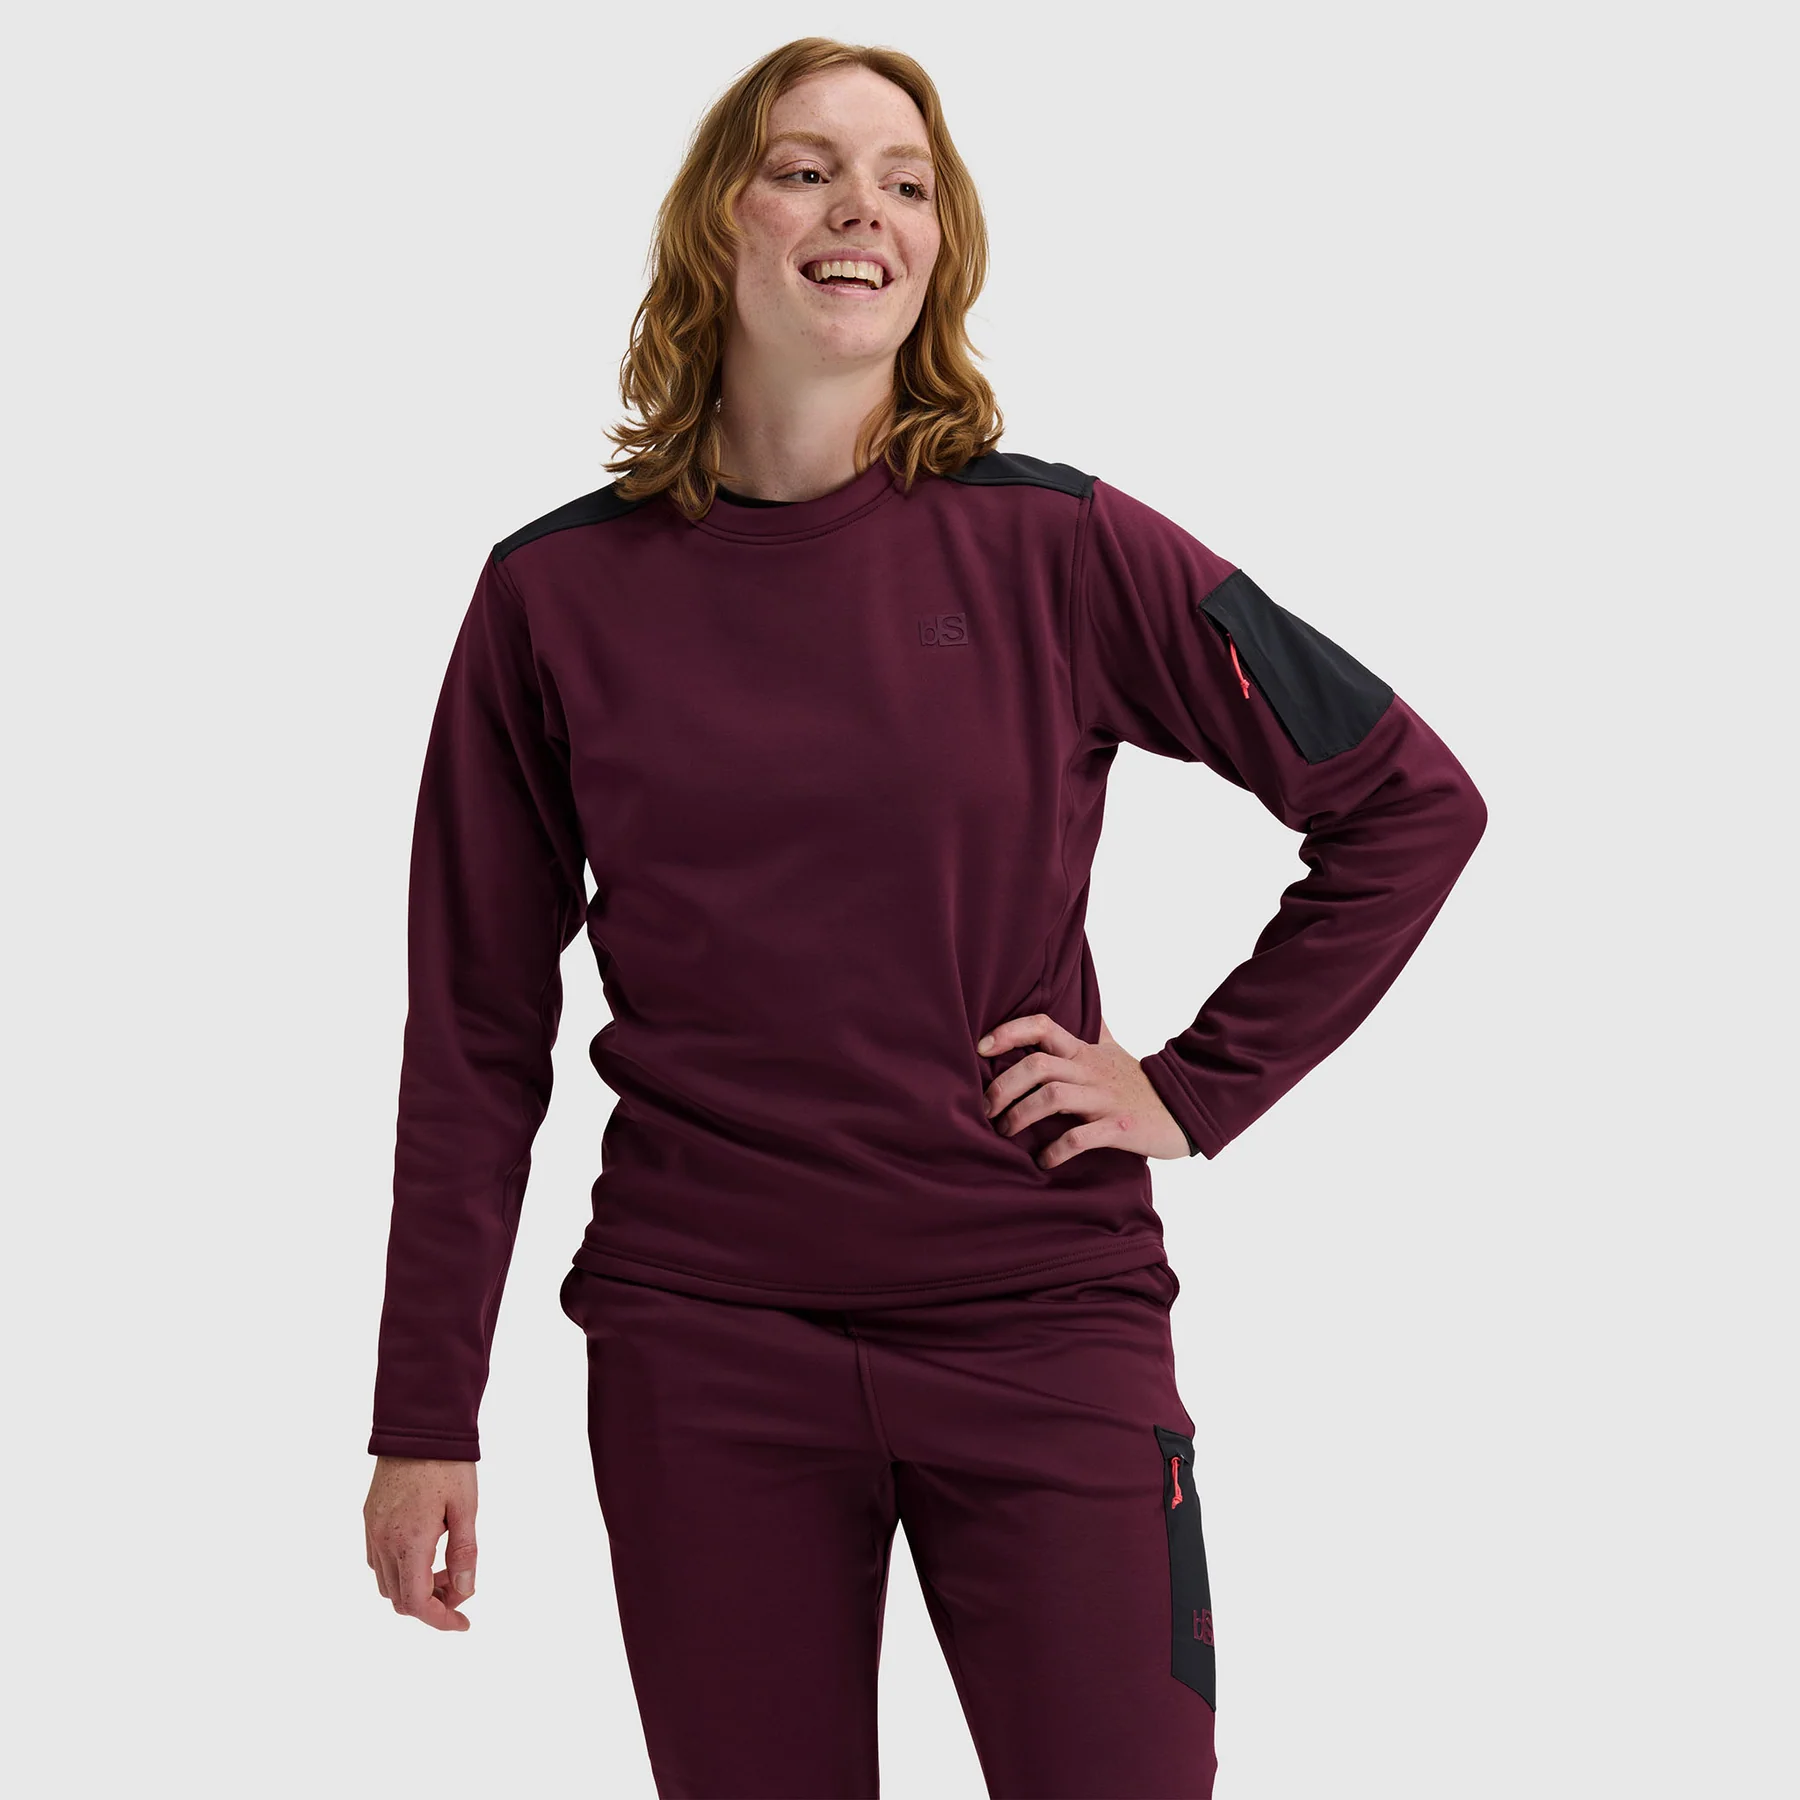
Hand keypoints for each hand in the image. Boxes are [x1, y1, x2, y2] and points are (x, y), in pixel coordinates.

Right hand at [364, 1456, 479, 1630]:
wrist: (417, 1424)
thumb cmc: (447, 1463)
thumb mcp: (466, 1507)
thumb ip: (464, 1552)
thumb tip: (465, 1592)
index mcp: (408, 1541)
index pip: (415, 1603)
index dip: (440, 1620)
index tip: (463, 1622)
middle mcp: (383, 1541)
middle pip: (399, 1599)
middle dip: (431, 1603)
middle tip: (460, 1585)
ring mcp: (372, 1530)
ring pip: (386, 1582)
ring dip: (414, 1587)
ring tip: (445, 1567)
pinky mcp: (369, 1518)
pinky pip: (377, 1560)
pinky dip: (400, 1569)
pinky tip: (425, 1550)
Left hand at [976, 1014, 1190, 1167]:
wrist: (1187, 1109)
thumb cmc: (1141, 1083)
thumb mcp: (1114, 1051)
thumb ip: (1096, 1030)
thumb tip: (1086, 1006)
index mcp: (1085, 1052)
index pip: (1043, 1027)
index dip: (1008, 1032)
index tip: (981, 1047)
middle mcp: (1091, 1071)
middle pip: (1037, 1065)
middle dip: (1003, 1086)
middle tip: (986, 1108)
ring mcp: (1105, 1099)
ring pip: (1053, 1098)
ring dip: (1021, 1116)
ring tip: (1005, 1133)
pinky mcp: (1120, 1128)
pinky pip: (1080, 1138)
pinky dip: (1056, 1150)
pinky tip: (1044, 1161)